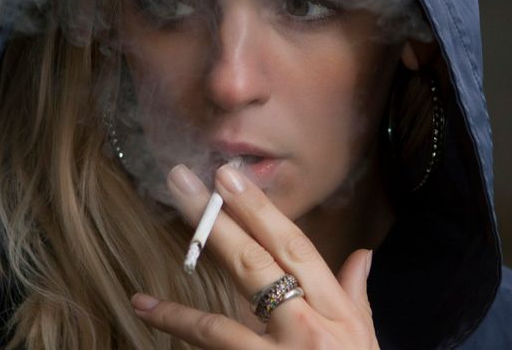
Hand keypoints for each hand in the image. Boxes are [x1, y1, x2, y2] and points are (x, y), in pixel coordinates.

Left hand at [131, 163, 379, 349]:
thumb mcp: (366, 342)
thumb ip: (357, 296)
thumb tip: (362, 255)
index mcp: (338, 314)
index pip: (297, 250)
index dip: (262, 211)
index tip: (231, 178)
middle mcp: (310, 331)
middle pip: (259, 265)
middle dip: (219, 219)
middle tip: (185, 182)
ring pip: (226, 312)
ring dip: (188, 279)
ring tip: (162, 236)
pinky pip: (211, 349)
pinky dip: (176, 326)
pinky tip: (145, 306)